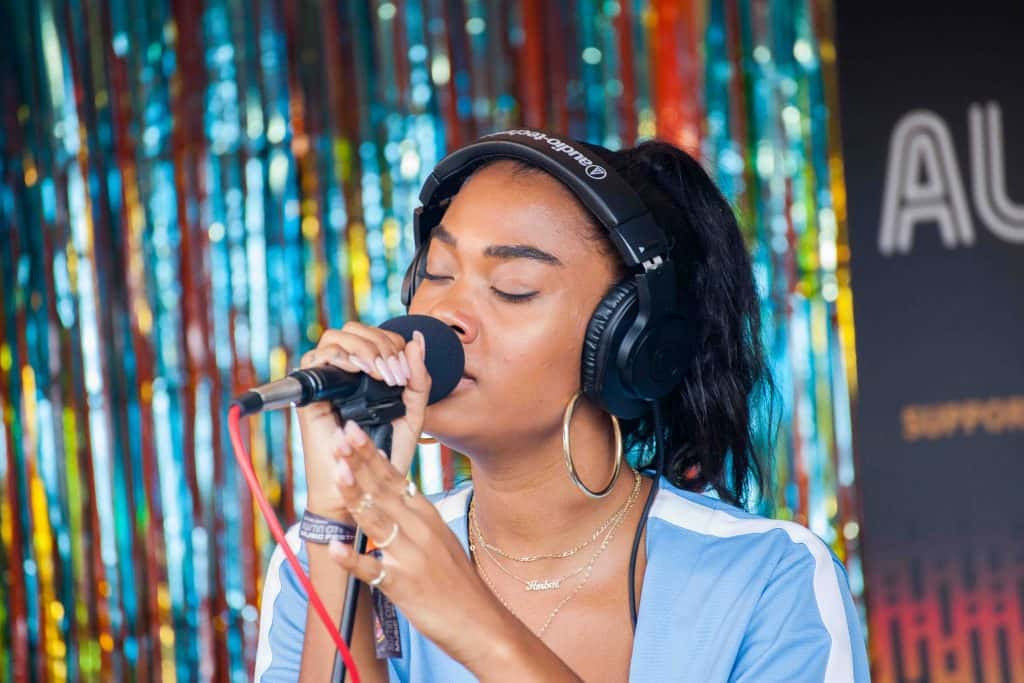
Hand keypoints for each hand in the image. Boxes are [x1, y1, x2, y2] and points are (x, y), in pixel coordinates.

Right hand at [296, 321, 428, 519]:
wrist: (364, 485)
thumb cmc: (387, 455)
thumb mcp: (412, 413)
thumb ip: (419, 378)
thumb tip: (416, 339)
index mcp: (369, 374)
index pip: (377, 336)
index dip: (393, 344)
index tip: (403, 373)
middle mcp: (346, 374)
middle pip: (355, 330)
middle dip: (379, 343)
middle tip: (392, 373)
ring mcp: (328, 382)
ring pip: (335, 337)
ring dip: (362, 347)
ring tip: (377, 372)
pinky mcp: (311, 395)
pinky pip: (315, 359)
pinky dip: (338, 357)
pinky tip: (358, 372)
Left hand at [326, 420, 501, 667]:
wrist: (482, 623)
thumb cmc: (456, 582)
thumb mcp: (440, 538)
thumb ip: (413, 514)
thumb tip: (389, 487)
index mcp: (427, 516)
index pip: (396, 477)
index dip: (372, 454)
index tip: (353, 431)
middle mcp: (420, 530)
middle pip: (384, 490)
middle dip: (359, 463)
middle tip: (339, 437)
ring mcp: (412, 557)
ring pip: (378, 520)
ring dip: (356, 496)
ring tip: (338, 474)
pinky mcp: (403, 586)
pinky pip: (374, 571)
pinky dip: (353, 560)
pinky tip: (336, 549)